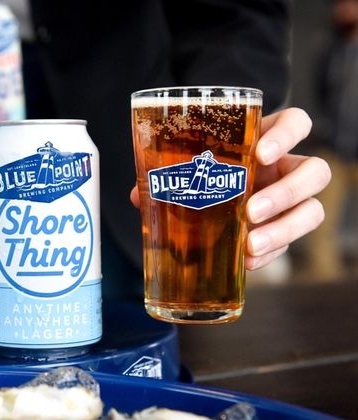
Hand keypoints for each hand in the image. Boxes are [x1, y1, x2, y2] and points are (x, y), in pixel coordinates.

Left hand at [129, 107, 330, 270]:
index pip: (296, 123)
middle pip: (315, 171)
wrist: (204, 203)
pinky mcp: (283, 231)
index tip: (261, 153)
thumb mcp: (187, 168)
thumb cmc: (200, 175)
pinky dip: (269, 254)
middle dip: (288, 191)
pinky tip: (246, 261)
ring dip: (285, 227)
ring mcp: (290, 202)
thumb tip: (139, 195)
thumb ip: (166, 175)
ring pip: (312, 210)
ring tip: (250, 242)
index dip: (287, 134)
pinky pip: (289, 244)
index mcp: (266, 140)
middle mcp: (285, 169)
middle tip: (251, 209)